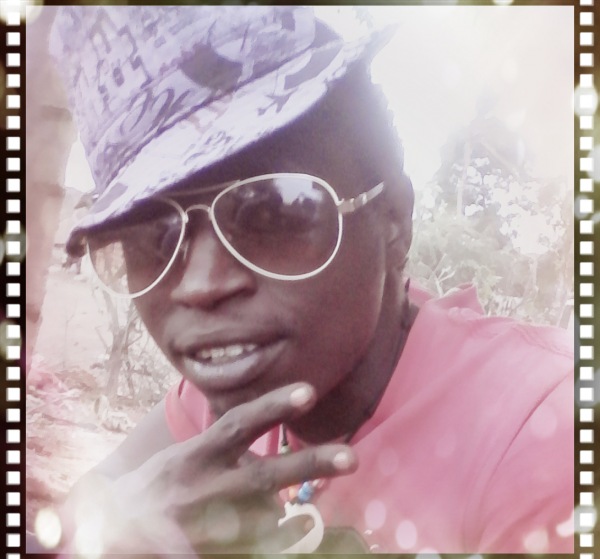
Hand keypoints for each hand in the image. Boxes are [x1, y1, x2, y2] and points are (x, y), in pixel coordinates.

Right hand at [62, 383, 356, 555]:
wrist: (111, 527)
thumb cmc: (163, 483)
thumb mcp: (189, 455)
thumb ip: (229, 455)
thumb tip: (277, 476)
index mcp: (196, 454)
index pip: (239, 424)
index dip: (273, 406)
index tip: (309, 391)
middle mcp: (203, 488)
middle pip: (264, 476)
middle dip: (309, 464)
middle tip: (351, 458)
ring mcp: (204, 526)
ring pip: (266, 521)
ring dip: (286, 520)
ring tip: (291, 517)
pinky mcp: (199, 551)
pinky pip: (253, 549)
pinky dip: (274, 542)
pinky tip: (287, 532)